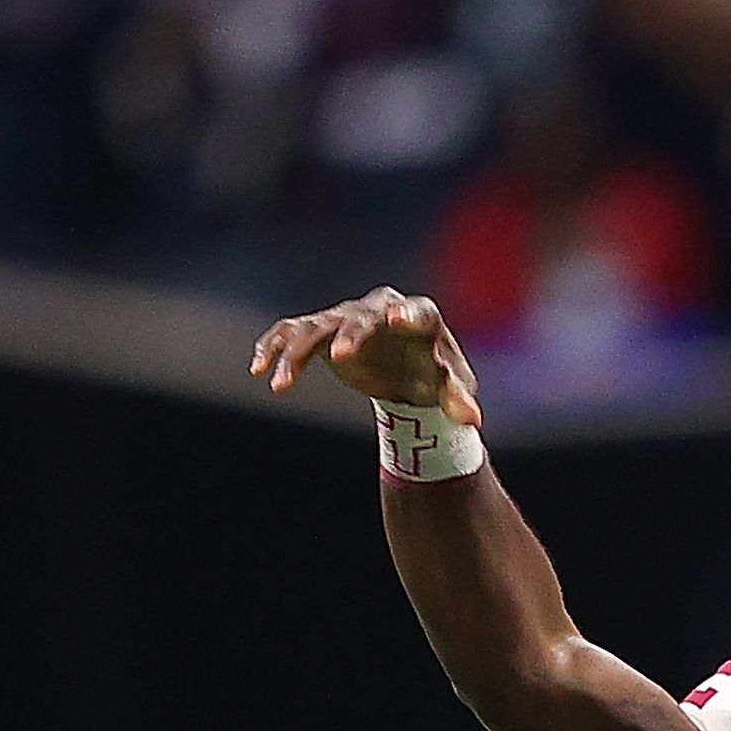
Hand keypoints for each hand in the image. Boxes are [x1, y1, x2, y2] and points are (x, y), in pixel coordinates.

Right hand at [250, 287, 479, 422]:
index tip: (398, 318)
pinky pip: (291, 332)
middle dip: (351, 334)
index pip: (417, 311)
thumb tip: (472, 420)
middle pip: (361, 317)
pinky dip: (273, 347)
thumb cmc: (434, 376)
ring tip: (281, 384)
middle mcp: (380, 310)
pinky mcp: (322, 330)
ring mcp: (347, 317)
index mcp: (420, 317)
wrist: (408, 374)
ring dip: (297, 352)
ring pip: (316, 326)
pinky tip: (258, 369)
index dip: (408, 314)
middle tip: (340, 356)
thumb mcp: (450, 388)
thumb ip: (457, 398)